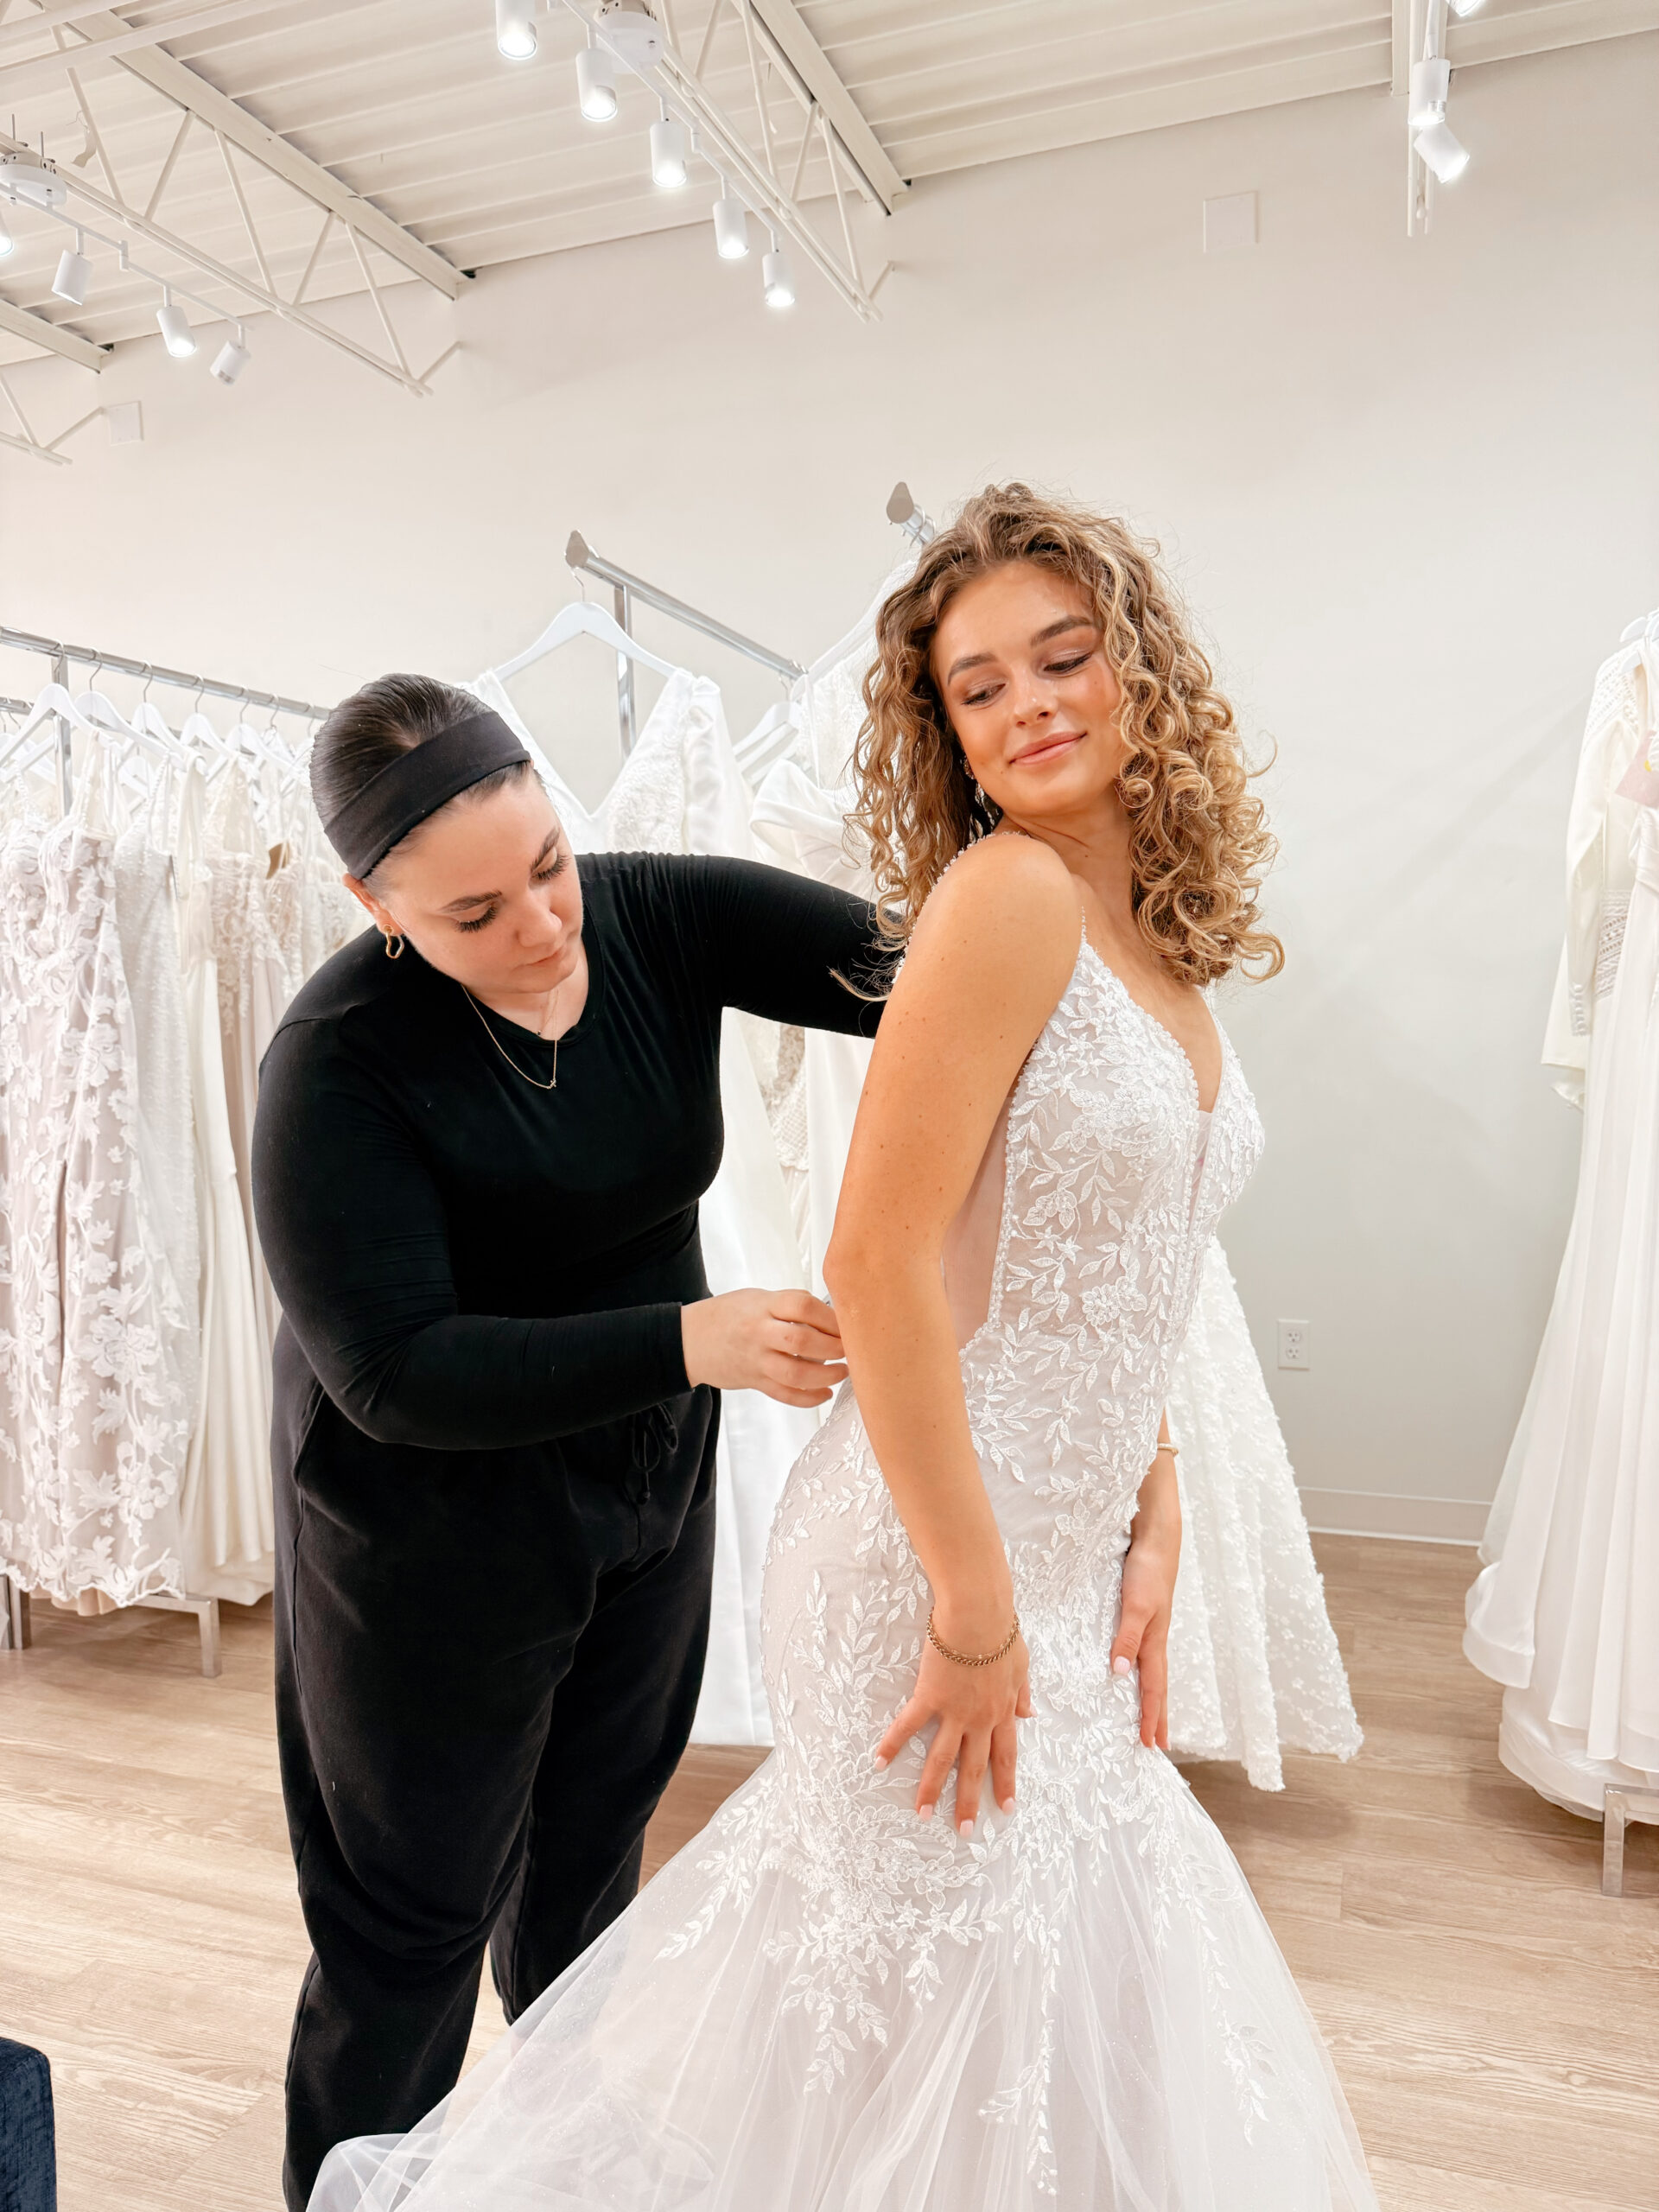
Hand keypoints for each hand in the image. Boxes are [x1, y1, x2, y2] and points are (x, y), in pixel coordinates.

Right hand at [680, 1288, 847, 1407]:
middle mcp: (759, 1333)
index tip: (846, 1324)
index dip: (829, 1316)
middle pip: (801, 1341)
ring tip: (842, 1372)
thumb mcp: (757, 1298)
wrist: (688, 1340)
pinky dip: (809, 1398)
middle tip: (850, 1349)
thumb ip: (790, 1305)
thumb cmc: (729, 1314)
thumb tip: (831, 1316)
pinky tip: (825, 1394)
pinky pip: (784, 1394)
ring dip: (825, 1376)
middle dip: (833, 1347)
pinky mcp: (754, 1381)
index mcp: (763, 1306)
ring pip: (795, 1373)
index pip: (802, 1306)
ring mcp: (756, 1360)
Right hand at [875, 1608, 1030, 1832]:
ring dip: (931, 1788)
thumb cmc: (1002, 1632)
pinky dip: (893, 1744)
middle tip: (963, 1831)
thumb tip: (1031, 1715)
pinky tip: (879, 1762)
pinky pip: (909, 1725)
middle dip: (968, 1801)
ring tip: (921, 1813)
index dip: (1005, 1783)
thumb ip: (1023, 1694)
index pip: (1005, 1755)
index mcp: (1003, 1711)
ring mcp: (954, 1711)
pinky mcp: (929, 1696)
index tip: (1005, 1809)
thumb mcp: (1022, 1665)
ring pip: (942, 1758)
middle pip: (974, 1767)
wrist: (980, 1615)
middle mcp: (980, 1719)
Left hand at [1112, 1505, 1179, 1750]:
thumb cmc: (1148, 1571)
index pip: (1154, 1688)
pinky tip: (1129, 1669)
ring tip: (1146, 1715)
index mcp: (1154, 1642)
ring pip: (1149, 1669)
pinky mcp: (1140, 1614)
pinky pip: (1139, 1651)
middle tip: (1155, 1744)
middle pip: (1156, 1685)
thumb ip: (1127, 1638)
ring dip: (1149, 1695)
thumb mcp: (1136, 1606)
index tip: (1151, 1745)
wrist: (1156, 1539)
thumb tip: (1119, 1674)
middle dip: (1156, 1715)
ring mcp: (1149, 1627)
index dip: (1152, 1716)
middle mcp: (1153, 1639)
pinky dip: (1138, 1669)